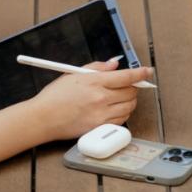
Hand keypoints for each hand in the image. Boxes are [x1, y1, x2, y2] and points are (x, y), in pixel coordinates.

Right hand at [30, 59, 152, 140]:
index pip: (126, 76)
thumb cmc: (55, 96)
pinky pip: (122, 120)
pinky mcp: (100, 127)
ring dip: (130, 101)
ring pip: (129, 107)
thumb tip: (115, 64)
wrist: (43, 118)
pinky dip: (123, 113)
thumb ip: (98, 67)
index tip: (148, 71)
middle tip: (128, 85)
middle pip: (131, 92)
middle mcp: (100, 98)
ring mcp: (101, 114)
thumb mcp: (74, 74)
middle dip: (133, 87)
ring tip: (120, 97)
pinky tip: (115, 109)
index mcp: (94, 82)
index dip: (140, 73)